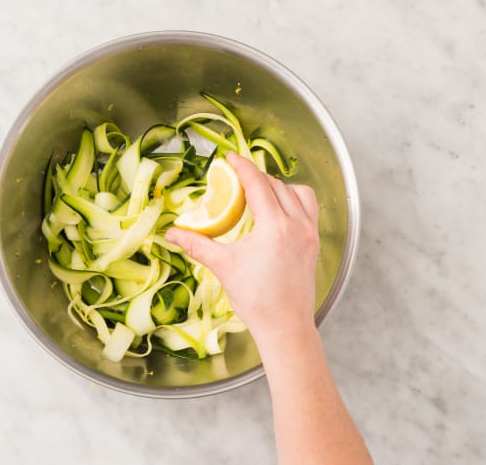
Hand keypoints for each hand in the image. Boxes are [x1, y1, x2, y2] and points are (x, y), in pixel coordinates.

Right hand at [165, 152, 319, 342]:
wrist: (285, 326)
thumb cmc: (257, 300)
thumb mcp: (223, 267)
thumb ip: (197, 245)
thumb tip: (171, 233)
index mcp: (274, 227)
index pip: (257, 184)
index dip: (241, 166)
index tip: (229, 158)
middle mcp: (296, 225)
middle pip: (276, 185)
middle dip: (255, 177)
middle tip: (235, 179)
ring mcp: (309, 233)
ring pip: (297, 193)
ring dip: (277, 186)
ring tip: (258, 193)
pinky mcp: (313, 242)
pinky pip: (308, 208)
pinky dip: (294, 200)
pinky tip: (279, 210)